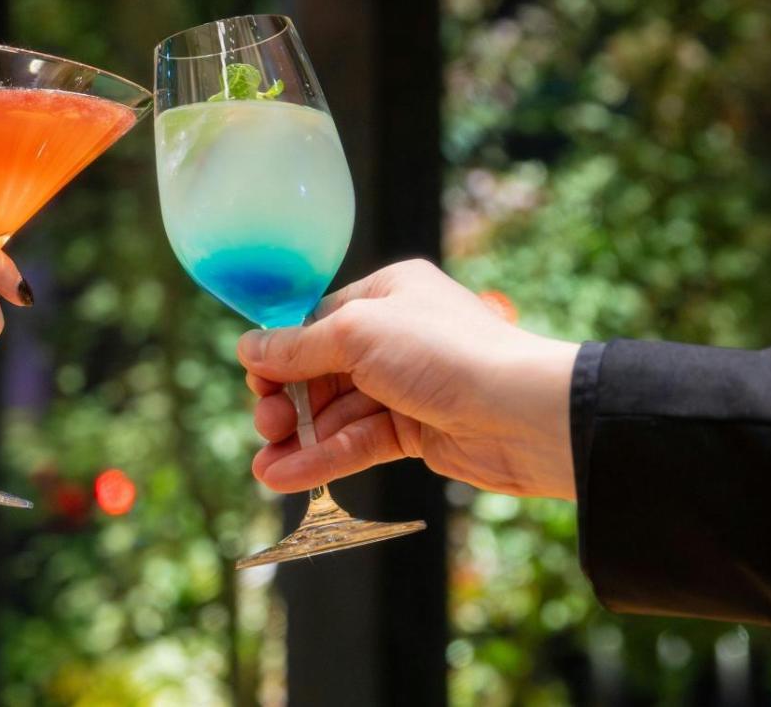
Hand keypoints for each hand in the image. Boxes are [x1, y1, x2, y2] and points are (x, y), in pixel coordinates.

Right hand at [238, 260, 579, 499]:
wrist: (523, 413)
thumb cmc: (445, 353)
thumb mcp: (357, 334)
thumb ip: (297, 347)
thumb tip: (247, 348)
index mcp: (387, 294)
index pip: (316, 321)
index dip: (282, 352)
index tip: (256, 381)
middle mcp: (395, 336)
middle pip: (321, 371)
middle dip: (288, 401)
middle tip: (266, 423)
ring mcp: (405, 386)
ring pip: (336, 414)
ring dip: (298, 440)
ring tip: (265, 467)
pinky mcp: (415, 432)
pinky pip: (356, 443)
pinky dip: (321, 460)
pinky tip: (285, 476)